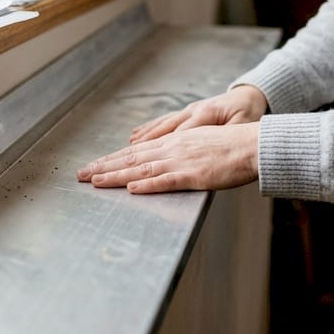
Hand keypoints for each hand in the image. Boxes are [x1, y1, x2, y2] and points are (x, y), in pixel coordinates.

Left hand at [76, 122, 259, 193]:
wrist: (254, 144)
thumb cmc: (232, 147)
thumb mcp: (200, 144)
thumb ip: (182, 153)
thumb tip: (165, 164)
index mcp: (173, 143)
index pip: (135, 152)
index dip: (111, 159)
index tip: (93, 166)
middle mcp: (172, 149)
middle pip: (131, 159)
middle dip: (104, 167)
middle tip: (80, 175)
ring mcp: (182, 162)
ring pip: (142, 170)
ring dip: (116, 176)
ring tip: (94, 182)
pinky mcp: (195, 175)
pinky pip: (167, 181)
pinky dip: (148, 185)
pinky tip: (131, 190)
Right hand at [128, 84, 267, 143]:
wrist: (251, 95)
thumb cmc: (249, 113)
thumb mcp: (242, 124)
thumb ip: (225, 134)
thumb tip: (208, 144)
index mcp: (205, 114)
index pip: (180, 134)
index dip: (161, 147)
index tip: (145, 162)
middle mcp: (192, 112)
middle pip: (162, 130)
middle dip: (142, 145)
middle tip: (123, 156)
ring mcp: (188, 111)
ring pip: (160, 126)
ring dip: (141, 139)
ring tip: (124, 149)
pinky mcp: (188, 113)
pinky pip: (164, 123)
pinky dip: (149, 131)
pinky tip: (136, 138)